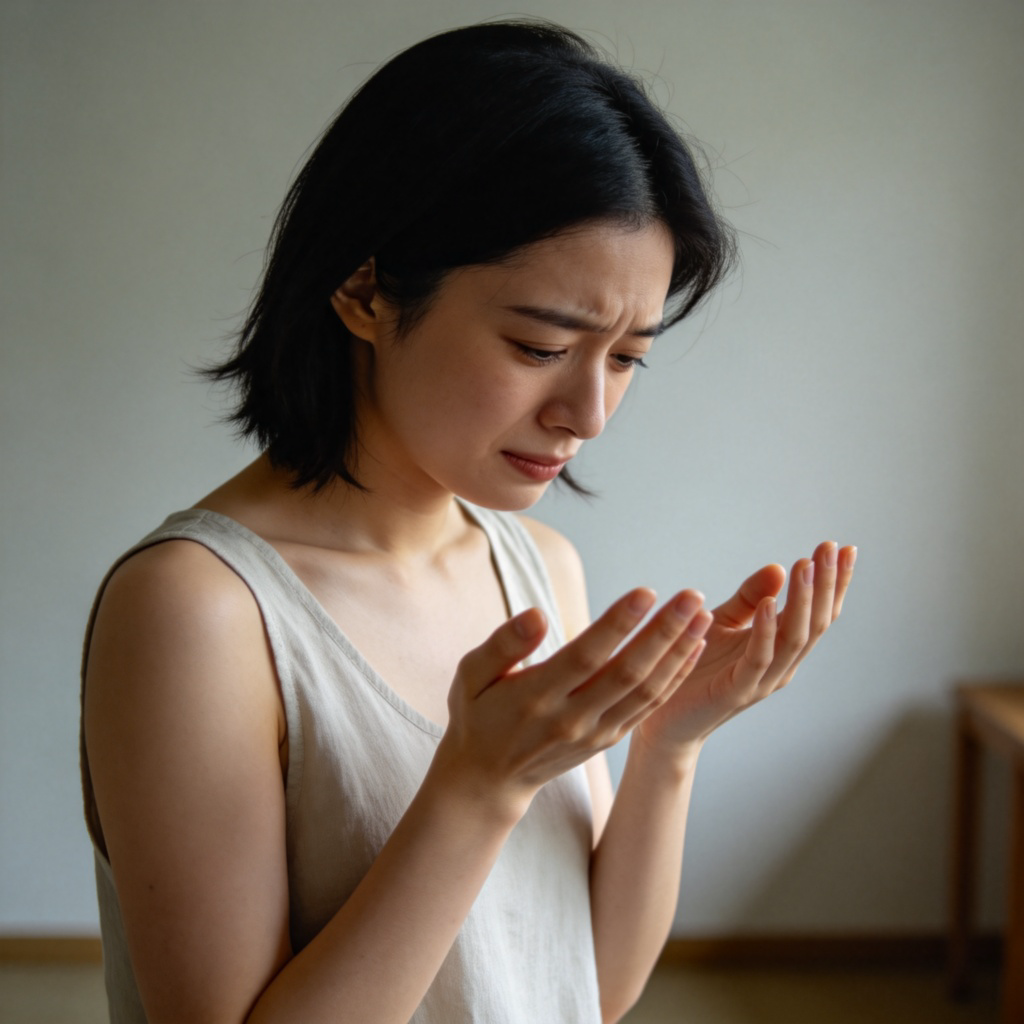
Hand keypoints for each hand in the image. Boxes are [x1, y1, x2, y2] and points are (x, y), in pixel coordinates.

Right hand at [434, 588, 712, 817]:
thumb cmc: (478, 715)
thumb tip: (536, 614)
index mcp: (536, 697)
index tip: (646, 592)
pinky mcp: (609, 739)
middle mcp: (571, 718)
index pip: (585, 656)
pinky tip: (693, 648)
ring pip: (646, 691)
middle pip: (627, 673)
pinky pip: (648, 707)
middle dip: (664, 632)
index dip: (617, 624)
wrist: (489, 779)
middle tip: (692, 595)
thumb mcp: (471, 676)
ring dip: (679, 653)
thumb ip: (503, 644)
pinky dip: (675, 677)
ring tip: (704, 615)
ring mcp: (595, 733)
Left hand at [636, 541, 855, 755]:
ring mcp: (762, 681)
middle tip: (831, 548)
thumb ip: (750, 599)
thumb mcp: (724, 623)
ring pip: (794, 640)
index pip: (818, 613)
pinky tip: (770, 604)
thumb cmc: (696, 668)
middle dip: (826, 585)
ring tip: (806, 566)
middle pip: (815, 623)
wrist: (664, 719)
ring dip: (803, 602)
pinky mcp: (737, 692)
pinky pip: (758, 659)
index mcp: (780, 648)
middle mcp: (780, 665)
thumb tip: (780, 567)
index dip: (833, 583)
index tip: (843, 548)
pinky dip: (766, 630)